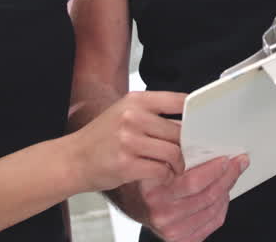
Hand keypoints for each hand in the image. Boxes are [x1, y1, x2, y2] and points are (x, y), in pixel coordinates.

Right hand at [69, 91, 185, 192]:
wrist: (73, 159)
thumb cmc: (102, 138)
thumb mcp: (125, 114)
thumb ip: (154, 114)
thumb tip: (190, 123)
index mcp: (136, 100)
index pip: (178, 101)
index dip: (195, 115)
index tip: (202, 125)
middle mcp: (132, 117)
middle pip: (179, 131)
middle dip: (187, 147)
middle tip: (188, 155)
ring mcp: (128, 141)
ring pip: (173, 152)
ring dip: (178, 164)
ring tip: (175, 167)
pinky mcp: (126, 164)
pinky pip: (161, 170)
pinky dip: (166, 176)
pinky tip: (162, 175)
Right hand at [116, 155, 248, 241]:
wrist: (133, 203)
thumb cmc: (145, 180)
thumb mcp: (153, 161)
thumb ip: (176, 153)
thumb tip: (208, 141)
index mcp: (153, 191)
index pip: (193, 181)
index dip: (214, 169)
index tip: (226, 157)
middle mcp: (161, 213)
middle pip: (208, 195)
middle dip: (228, 176)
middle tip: (238, 162)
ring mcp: (172, 230)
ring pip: (214, 208)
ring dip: (227, 189)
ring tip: (230, 175)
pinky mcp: (181, 239)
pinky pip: (213, 222)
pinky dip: (222, 206)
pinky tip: (222, 193)